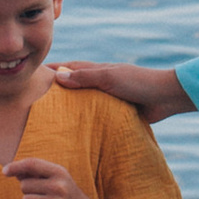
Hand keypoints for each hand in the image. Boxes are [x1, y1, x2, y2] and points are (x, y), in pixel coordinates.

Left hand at [5, 156, 106, 198]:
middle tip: (42, 196)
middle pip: (24, 185)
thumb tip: (11, 170)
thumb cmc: (67, 195)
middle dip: (27, 191)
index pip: (32, 164)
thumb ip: (36, 173)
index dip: (15, 166)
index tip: (4, 171)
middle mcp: (59, 187)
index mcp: (60, 172)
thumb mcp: (57, 179)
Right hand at [48, 59, 189, 122]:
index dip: (53, 70)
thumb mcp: (109, 78)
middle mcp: (101, 82)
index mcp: (98, 71)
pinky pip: (97, 115)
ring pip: (85, 102)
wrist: (165, 97)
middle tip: (37, 100)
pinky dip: (86, 119)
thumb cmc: (138, 83)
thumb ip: (85, 78)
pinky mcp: (116, 112)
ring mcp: (108, 97)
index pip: (69, 68)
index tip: (33, 74)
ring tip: (52, 119)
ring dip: (72, 107)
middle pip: (75, 85)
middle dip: (58, 90)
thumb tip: (58, 76)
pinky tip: (77, 130)